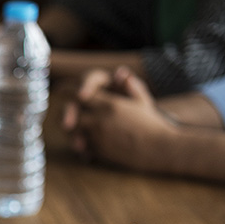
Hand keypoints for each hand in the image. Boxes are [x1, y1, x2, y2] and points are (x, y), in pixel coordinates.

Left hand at [62, 67, 179, 170]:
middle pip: (70, 114)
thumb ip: (129, 86)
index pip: (79, 95)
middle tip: (65, 116)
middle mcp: (100, 120)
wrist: (159, 148)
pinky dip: (79, 145)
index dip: (71, 94)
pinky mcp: (98, 152)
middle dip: (66, 114)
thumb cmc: (153, 124)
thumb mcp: (143, 101)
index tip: (67, 94)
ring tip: (73, 130)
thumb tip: (120, 72)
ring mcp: (97, 137)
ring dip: (71, 130)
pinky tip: (82, 145)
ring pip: (72, 131)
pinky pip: (80, 147)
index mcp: (109, 104)